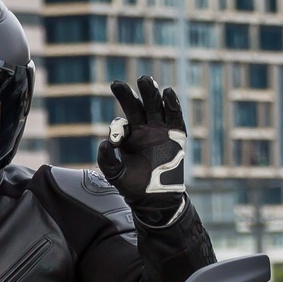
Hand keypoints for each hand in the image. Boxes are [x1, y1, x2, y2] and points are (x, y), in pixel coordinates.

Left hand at [97, 75, 187, 224]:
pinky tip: (167, 92)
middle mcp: (144, 129)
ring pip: (155, 106)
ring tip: (145, 81)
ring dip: (151, 93)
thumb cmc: (134, 187)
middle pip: (136, 106)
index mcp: (129, 137)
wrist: (156, 200)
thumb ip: (106, 160)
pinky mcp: (176, 135)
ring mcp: (161, 131)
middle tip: (117, 84)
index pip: (121, 123)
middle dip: (128, 95)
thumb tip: (105, 142)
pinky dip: (172, 104)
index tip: (116, 137)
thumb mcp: (115, 176)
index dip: (117, 127)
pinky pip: (175, 116)